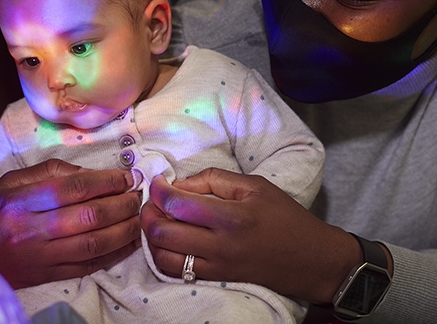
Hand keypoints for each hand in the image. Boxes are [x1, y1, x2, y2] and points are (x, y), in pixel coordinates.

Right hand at [0, 159, 141, 288]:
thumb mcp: (15, 181)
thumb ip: (54, 172)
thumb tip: (95, 174)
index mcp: (22, 202)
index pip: (74, 188)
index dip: (107, 181)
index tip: (128, 177)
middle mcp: (31, 231)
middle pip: (90, 217)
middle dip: (122, 204)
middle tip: (137, 195)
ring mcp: (41, 257)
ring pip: (94, 244)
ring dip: (125, 229)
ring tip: (138, 216)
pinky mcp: (49, 276)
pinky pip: (89, 266)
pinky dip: (115, 254)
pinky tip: (129, 240)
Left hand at [141, 168, 362, 303]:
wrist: (310, 259)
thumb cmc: (285, 217)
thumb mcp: (255, 186)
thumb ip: (215, 180)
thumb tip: (181, 184)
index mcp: (231, 216)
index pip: (179, 203)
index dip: (159, 190)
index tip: (157, 181)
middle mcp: (219, 245)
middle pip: (163, 231)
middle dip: (148, 212)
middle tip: (153, 200)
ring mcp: (216, 267)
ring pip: (163, 256)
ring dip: (152, 236)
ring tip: (157, 219)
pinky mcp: (216, 279)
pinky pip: (176, 272)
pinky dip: (164, 254)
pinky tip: (169, 239)